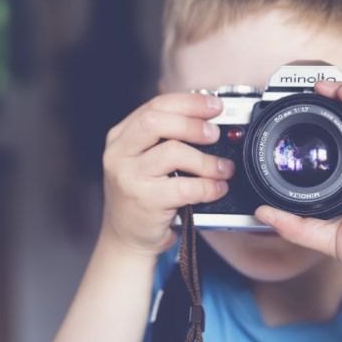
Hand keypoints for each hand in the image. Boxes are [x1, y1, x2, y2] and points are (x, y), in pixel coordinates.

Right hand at [100, 93, 234, 256]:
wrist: (125, 239)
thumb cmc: (141, 196)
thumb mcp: (142, 160)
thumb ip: (164, 138)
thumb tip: (206, 119)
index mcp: (120, 137)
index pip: (154, 106)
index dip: (188, 102)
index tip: (214, 105)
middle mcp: (119, 154)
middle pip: (156, 121)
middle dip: (193, 123)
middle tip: (215, 133)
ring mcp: (129, 177)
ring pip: (173, 152)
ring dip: (206, 159)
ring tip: (222, 168)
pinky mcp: (145, 201)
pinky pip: (184, 187)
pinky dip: (207, 186)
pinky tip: (216, 188)